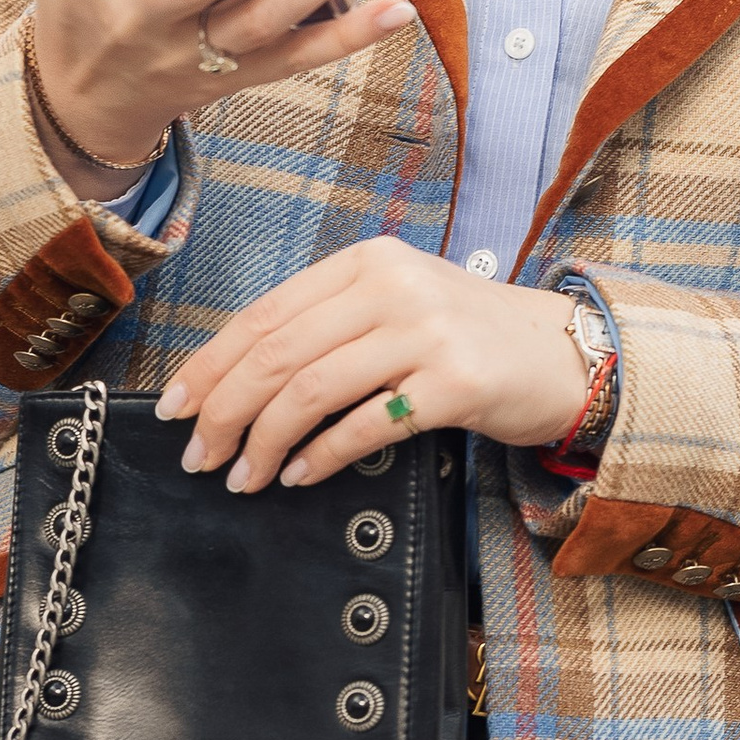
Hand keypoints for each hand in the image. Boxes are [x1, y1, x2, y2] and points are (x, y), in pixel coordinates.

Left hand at [159, 236, 589, 492]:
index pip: (266, 313)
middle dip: (224, 410)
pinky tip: (299, 475)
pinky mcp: (456, 382)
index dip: (210, 363)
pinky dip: (320, 456)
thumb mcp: (396, 306)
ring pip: (310, 390)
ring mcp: (427, 331)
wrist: (565, 353)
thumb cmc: (468, 337)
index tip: (174, 406)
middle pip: (278, 353)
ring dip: (264, 443)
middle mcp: (394, 286)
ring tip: (244, 477)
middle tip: (198, 454)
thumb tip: (237, 378)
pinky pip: (364, 426)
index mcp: (368, 262)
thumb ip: (329, 324)